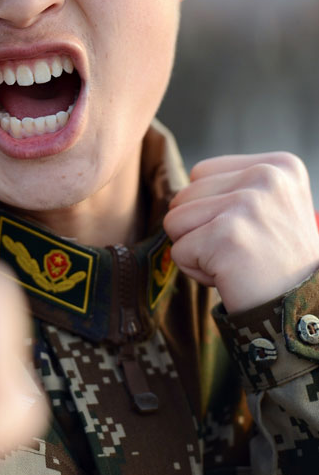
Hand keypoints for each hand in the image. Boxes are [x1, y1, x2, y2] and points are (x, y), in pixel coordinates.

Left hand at [163, 152, 318, 312]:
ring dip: (196, 250)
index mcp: (278, 165)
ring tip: (234, 261)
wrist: (298, 309)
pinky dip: (197, 272)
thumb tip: (177, 194)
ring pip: (175, 221)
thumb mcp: (268, 206)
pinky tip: (230, 276)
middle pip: (184, 195)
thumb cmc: (274, 262)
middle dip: (201, 230)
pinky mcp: (227, 235)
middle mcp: (266, 176)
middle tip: (241, 250)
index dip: (212, 208)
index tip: (248, 230)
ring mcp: (247, 204)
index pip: (201, 173)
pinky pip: (178, 251)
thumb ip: (230, 188)